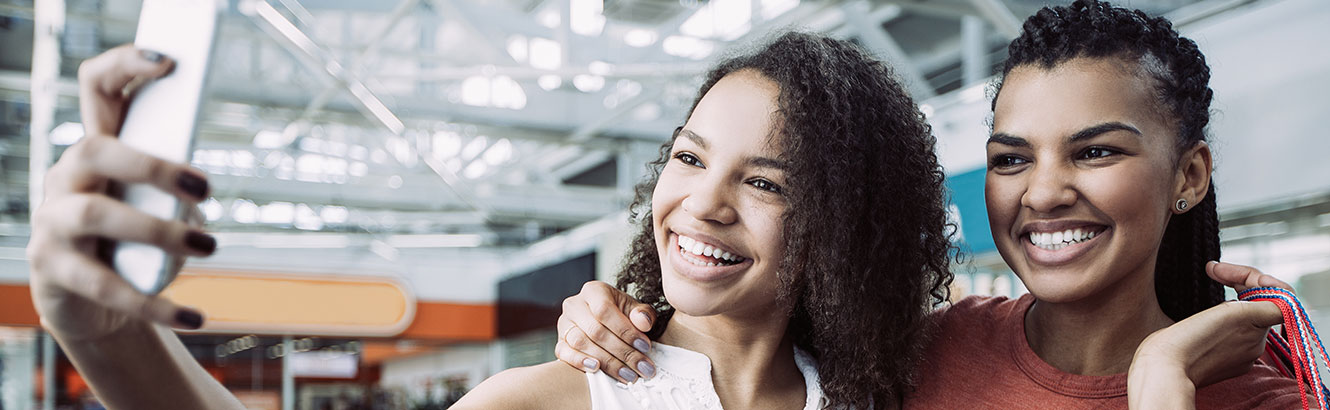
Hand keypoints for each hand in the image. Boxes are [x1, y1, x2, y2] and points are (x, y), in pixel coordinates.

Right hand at [27, 45, 214, 341]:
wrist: (95, 304)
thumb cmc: (135, 242)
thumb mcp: (154, 204)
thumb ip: (173, 183)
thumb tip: (202, 183)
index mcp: (97, 149)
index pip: (97, 88)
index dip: (124, 66)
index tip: (168, 61)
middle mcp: (67, 176)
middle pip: (96, 149)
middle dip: (153, 164)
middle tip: (207, 188)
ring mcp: (53, 222)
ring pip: (98, 214)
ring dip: (160, 231)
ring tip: (209, 246)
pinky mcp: (54, 270)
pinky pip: (105, 286)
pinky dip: (157, 305)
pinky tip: (195, 314)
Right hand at [555, 281, 657, 382]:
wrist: (605, 323)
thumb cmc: (621, 314)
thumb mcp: (635, 310)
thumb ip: (643, 314)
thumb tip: (643, 323)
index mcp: (594, 291)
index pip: (605, 310)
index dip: (625, 330)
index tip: (645, 346)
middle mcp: (575, 305)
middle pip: (595, 330)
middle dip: (622, 352)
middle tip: (642, 367)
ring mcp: (564, 324)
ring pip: (581, 343)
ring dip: (607, 362)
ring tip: (628, 374)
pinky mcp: (559, 342)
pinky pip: (564, 353)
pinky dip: (579, 362)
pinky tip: (596, 369)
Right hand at [1128, 262, 1291, 408]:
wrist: (1162, 368)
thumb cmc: (1194, 340)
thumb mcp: (1236, 313)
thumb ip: (1267, 305)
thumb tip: (1284, 302)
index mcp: (1259, 331)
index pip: (1275, 294)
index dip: (1252, 275)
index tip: (1223, 271)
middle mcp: (1253, 344)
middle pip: (1257, 302)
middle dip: (1238, 281)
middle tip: (1211, 269)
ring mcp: (1236, 352)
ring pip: (1241, 314)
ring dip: (1226, 298)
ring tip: (1207, 290)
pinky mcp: (1217, 358)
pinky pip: (1226, 329)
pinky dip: (1217, 315)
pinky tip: (1201, 316)